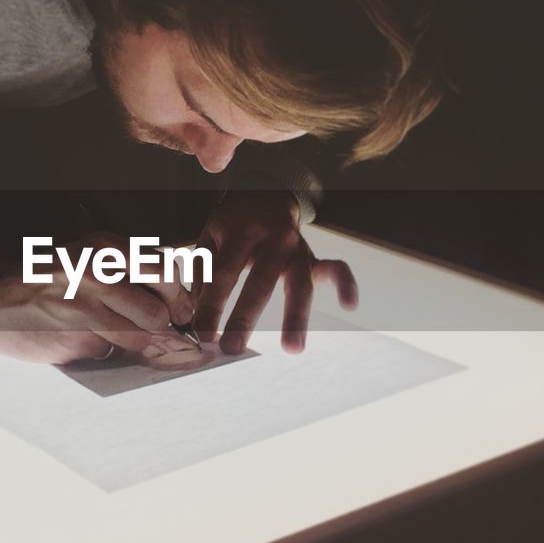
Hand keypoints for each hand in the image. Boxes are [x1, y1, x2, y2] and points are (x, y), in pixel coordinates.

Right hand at [0, 232, 195, 364]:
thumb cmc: (49, 281)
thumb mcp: (88, 258)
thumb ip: (128, 272)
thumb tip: (177, 301)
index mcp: (105, 247)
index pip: (165, 272)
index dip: (179, 297)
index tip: (181, 310)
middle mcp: (98, 272)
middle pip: (160, 310)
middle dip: (165, 324)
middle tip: (160, 328)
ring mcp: (86, 307)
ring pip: (141, 336)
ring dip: (138, 342)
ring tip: (118, 332)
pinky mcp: (76, 337)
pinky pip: (114, 351)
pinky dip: (109, 351)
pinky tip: (89, 338)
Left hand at [193, 191, 357, 353]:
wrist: (265, 194)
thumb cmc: (232, 225)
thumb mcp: (209, 236)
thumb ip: (202, 271)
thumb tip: (195, 312)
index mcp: (241, 232)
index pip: (223, 273)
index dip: (212, 305)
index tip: (202, 334)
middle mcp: (272, 239)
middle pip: (260, 281)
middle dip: (245, 317)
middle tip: (232, 348)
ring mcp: (297, 248)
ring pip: (300, 283)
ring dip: (296, 316)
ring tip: (292, 348)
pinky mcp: (314, 256)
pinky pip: (337, 268)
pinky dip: (346, 284)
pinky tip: (349, 305)